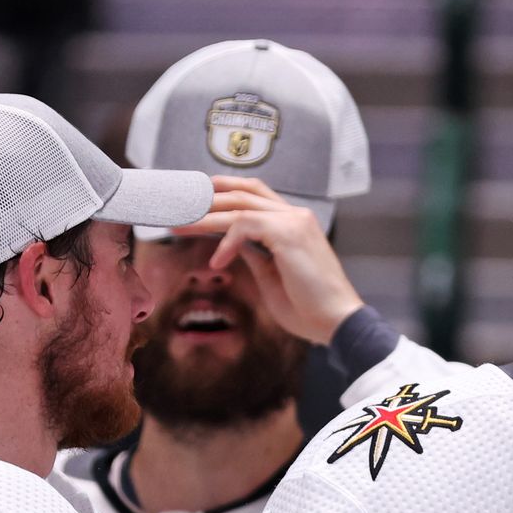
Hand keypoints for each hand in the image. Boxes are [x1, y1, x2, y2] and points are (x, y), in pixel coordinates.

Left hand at [169, 175, 364, 344]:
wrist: (336, 322)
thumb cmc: (308, 307)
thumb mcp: (271, 275)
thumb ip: (254, 254)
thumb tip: (233, 242)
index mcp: (294, 222)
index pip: (254, 192)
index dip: (223, 190)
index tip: (195, 198)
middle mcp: (295, 215)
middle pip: (242, 190)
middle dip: (205, 196)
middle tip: (176, 205)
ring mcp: (293, 221)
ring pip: (238, 206)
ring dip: (204, 216)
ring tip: (179, 226)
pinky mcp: (288, 234)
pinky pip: (244, 226)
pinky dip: (225, 242)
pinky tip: (216, 263)